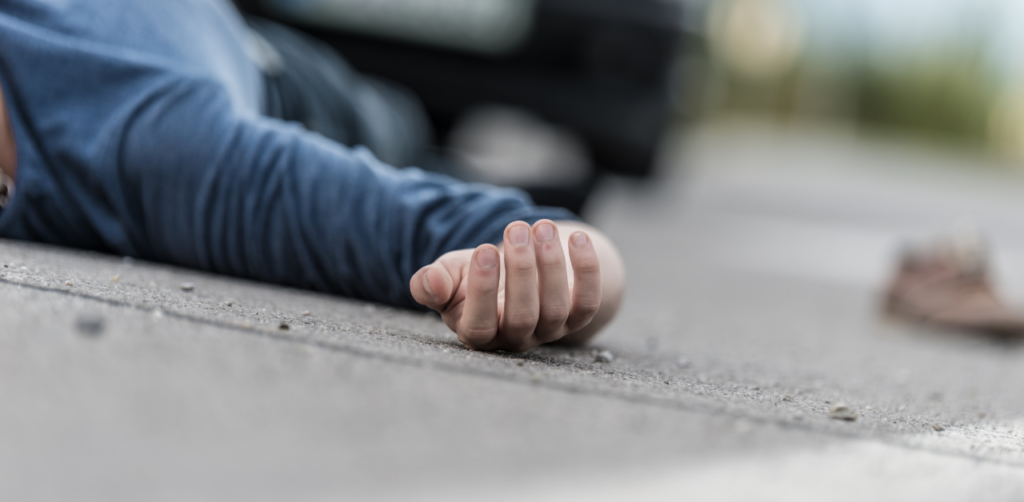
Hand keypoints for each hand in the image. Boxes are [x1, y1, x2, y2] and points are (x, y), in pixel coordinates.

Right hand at [410, 219, 601, 351]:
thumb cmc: (474, 276)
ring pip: (555, 307)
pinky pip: (588, 301)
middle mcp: (515, 338)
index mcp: (477, 332)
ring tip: (541, 226)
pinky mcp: (577, 316)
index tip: (482, 249)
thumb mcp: (447, 275)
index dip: (482, 291)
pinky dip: (587, 271)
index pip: (480, 325)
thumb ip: (430, 282)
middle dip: (521, 270)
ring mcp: (549, 330)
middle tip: (516, 228)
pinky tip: (577, 238)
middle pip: (522, 316)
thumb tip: (431, 284)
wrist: (514, 273)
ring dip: (551, 264)